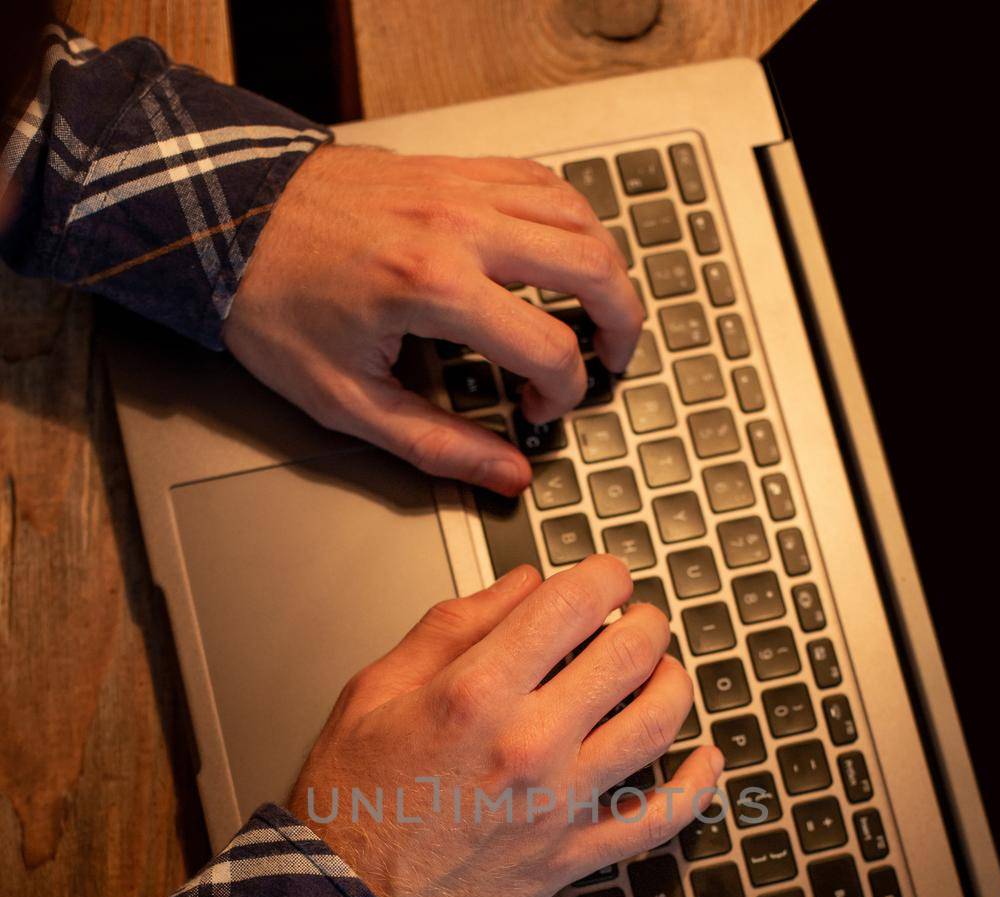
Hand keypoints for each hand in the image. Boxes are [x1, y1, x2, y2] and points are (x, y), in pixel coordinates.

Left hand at [224, 145, 642, 495]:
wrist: (228, 222)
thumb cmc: (275, 306)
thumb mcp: (347, 403)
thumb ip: (438, 445)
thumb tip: (506, 476)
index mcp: (433, 288)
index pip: (549, 347)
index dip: (563, 395)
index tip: (540, 412)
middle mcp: (458, 225)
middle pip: (590, 266)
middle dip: (622, 322)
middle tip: (616, 359)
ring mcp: (460, 186)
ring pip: (578, 215)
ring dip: (607, 267)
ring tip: (602, 311)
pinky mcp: (453, 166)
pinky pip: (540, 180)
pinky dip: (570, 220)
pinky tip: (564, 253)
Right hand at [289, 555, 722, 896]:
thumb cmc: (348, 804)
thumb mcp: (372, 692)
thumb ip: (450, 628)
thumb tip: (521, 585)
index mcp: (475, 693)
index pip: (572, 605)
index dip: (603, 576)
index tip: (605, 578)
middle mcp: (528, 743)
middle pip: (629, 655)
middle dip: (643, 621)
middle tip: (635, 620)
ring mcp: (560, 803)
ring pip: (658, 723)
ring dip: (673, 683)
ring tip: (661, 672)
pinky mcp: (573, 855)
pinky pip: (661, 819)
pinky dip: (697, 785)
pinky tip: (708, 759)